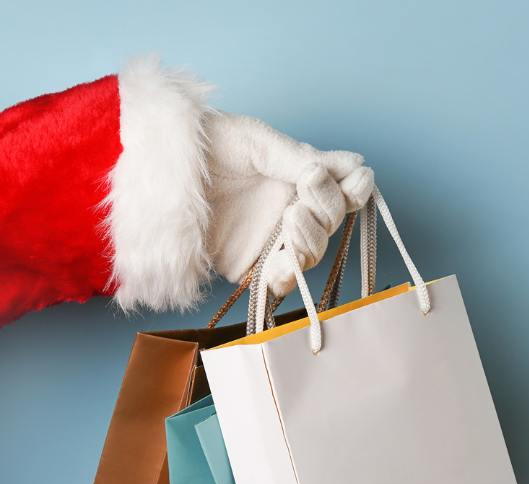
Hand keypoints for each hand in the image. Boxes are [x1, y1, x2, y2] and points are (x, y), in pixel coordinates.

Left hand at [204, 112, 373, 295]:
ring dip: (311, 239)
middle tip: (307, 187)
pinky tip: (283, 261)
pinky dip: (288, 277)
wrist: (158, 170)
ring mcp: (272, 241)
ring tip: (292, 216)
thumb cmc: (207, 145)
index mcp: (299, 181)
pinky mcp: (249, 266)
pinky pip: (280, 281)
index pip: (342, 194)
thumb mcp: (260, 142)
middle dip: (327, 209)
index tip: (356, 179)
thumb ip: (305, 159)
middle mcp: (292, 213)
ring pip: (313, 254)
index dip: (355, 190)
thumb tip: (356, 164)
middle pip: (331, 226)